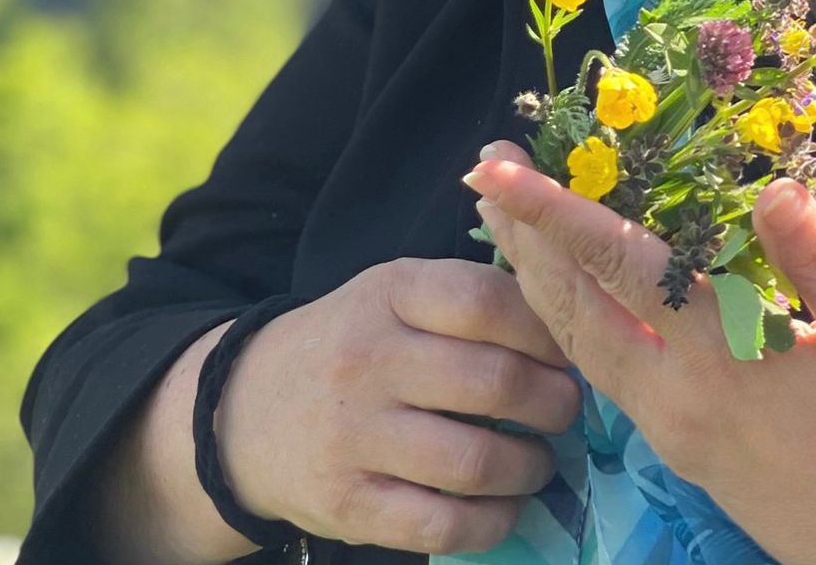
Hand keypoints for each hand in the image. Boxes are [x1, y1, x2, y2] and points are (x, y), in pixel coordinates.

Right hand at [214, 255, 581, 556]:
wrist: (246, 410)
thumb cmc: (352, 342)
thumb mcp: (396, 293)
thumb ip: (468, 294)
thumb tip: (566, 316)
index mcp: (390, 293)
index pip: (485, 302)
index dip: (544, 330)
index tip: (569, 350)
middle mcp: (369, 360)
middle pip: (492, 382)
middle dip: (552, 401)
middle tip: (567, 408)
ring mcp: (354, 436)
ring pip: (474, 460)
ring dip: (529, 465)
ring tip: (541, 460)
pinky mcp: (347, 505)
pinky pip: (440, 524)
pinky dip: (492, 521)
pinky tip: (507, 505)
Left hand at [467, 141, 815, 564]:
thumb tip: (771, 188)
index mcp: (721, 359)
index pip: (621, 267)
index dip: (557, 212)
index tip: (504, 169)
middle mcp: (674, 396)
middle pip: (572, 307)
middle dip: (522, 236)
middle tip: (483, 170)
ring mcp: (669, 427)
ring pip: (578, 345)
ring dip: (535, 278)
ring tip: (503, 222)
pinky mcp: (677, 445)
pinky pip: (601, 372)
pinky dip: (569, 320)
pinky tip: (566, 294)